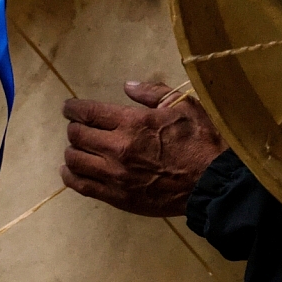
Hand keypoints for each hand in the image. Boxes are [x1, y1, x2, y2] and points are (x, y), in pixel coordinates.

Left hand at [60, 80, 227, 216]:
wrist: (212, 183)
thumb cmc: (201, 141)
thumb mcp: (184, 107)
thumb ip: (153, 93)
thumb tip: (128, 85)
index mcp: (132, 123)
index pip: (87, 112)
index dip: (73, 108)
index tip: (70, 108)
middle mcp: (117, 148)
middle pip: (76, 135)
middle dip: (75, 128)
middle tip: (80, 127)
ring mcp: (114, 175)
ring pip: (74, 160)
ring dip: (72, 151)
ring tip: (79, 148)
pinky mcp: (116, 196)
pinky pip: (81, 185)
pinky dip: (71, 175)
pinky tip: (72, 170)